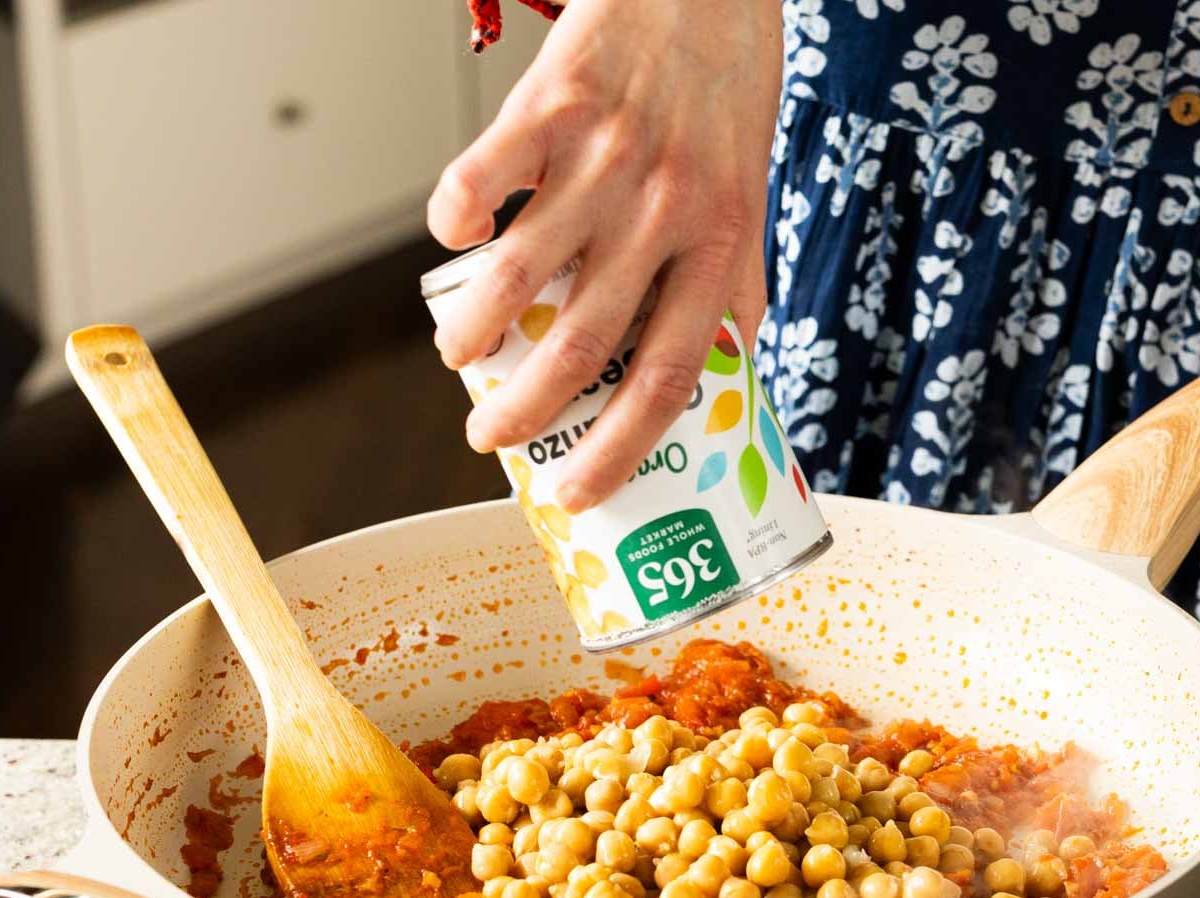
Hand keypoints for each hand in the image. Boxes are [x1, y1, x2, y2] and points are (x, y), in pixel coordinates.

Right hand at [426, 0, 780, 511]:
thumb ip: (735, 281)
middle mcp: (663, 211)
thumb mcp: (749, 199)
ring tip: (456, 355)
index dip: (620, 448)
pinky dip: (453, 219)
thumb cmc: (724, 99)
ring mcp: (606, 158)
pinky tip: (450, 242)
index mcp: (716, 246)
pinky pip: (483, 174)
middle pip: (581, 345)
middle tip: (489, 438)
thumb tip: (728, 367)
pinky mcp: (554, 103)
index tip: (580, 495)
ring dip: (471, 333)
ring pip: (518, 274)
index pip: (669, 377)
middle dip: (523, 413)